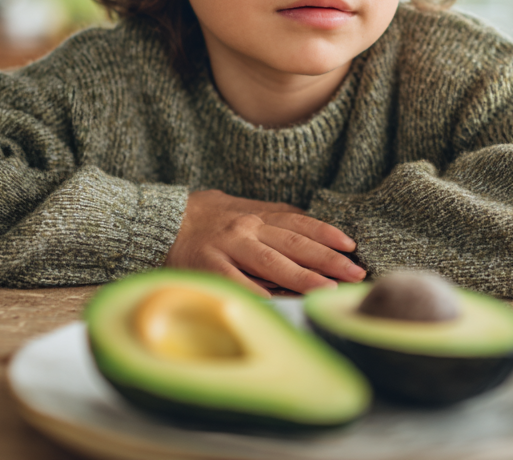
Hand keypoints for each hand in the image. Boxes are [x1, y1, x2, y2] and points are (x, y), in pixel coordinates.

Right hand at [164, 189, 364, 296]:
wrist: (157, 223)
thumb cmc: (203, 218)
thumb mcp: (239, 207)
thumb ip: (272, 216)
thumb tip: (311, 226)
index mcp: (255, 214)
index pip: (299, 225)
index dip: (327, 235)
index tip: (351, 247)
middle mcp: (245, 230)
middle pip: (294, 245)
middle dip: (328, 260)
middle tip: (355, 274)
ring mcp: (228, 251)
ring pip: (273, 265)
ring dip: (305, 278)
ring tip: (329, 290)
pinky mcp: (211, 271)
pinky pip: (242, 286)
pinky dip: (265, 295)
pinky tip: (286, 304)